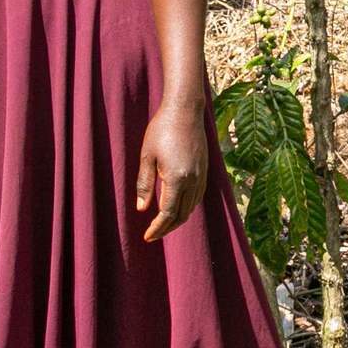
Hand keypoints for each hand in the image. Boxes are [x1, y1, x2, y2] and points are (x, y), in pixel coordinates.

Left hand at [135, 104, 207, 242]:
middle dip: (167, 229)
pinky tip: (176, 207)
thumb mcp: (147, 156)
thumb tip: (142, 209)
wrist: (185, 110)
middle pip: (181, 216)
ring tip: (162, 224)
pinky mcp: (205, 171)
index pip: (167, 214)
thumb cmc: (161, 130)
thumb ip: (145, 184)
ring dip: (177, 220)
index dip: (157, 228)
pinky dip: (186, 208)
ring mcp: (201, 176)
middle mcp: (193, 181)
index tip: (147, 236)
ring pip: (191, 208)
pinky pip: (197, 198)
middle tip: (153, 234)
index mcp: (177, 178)